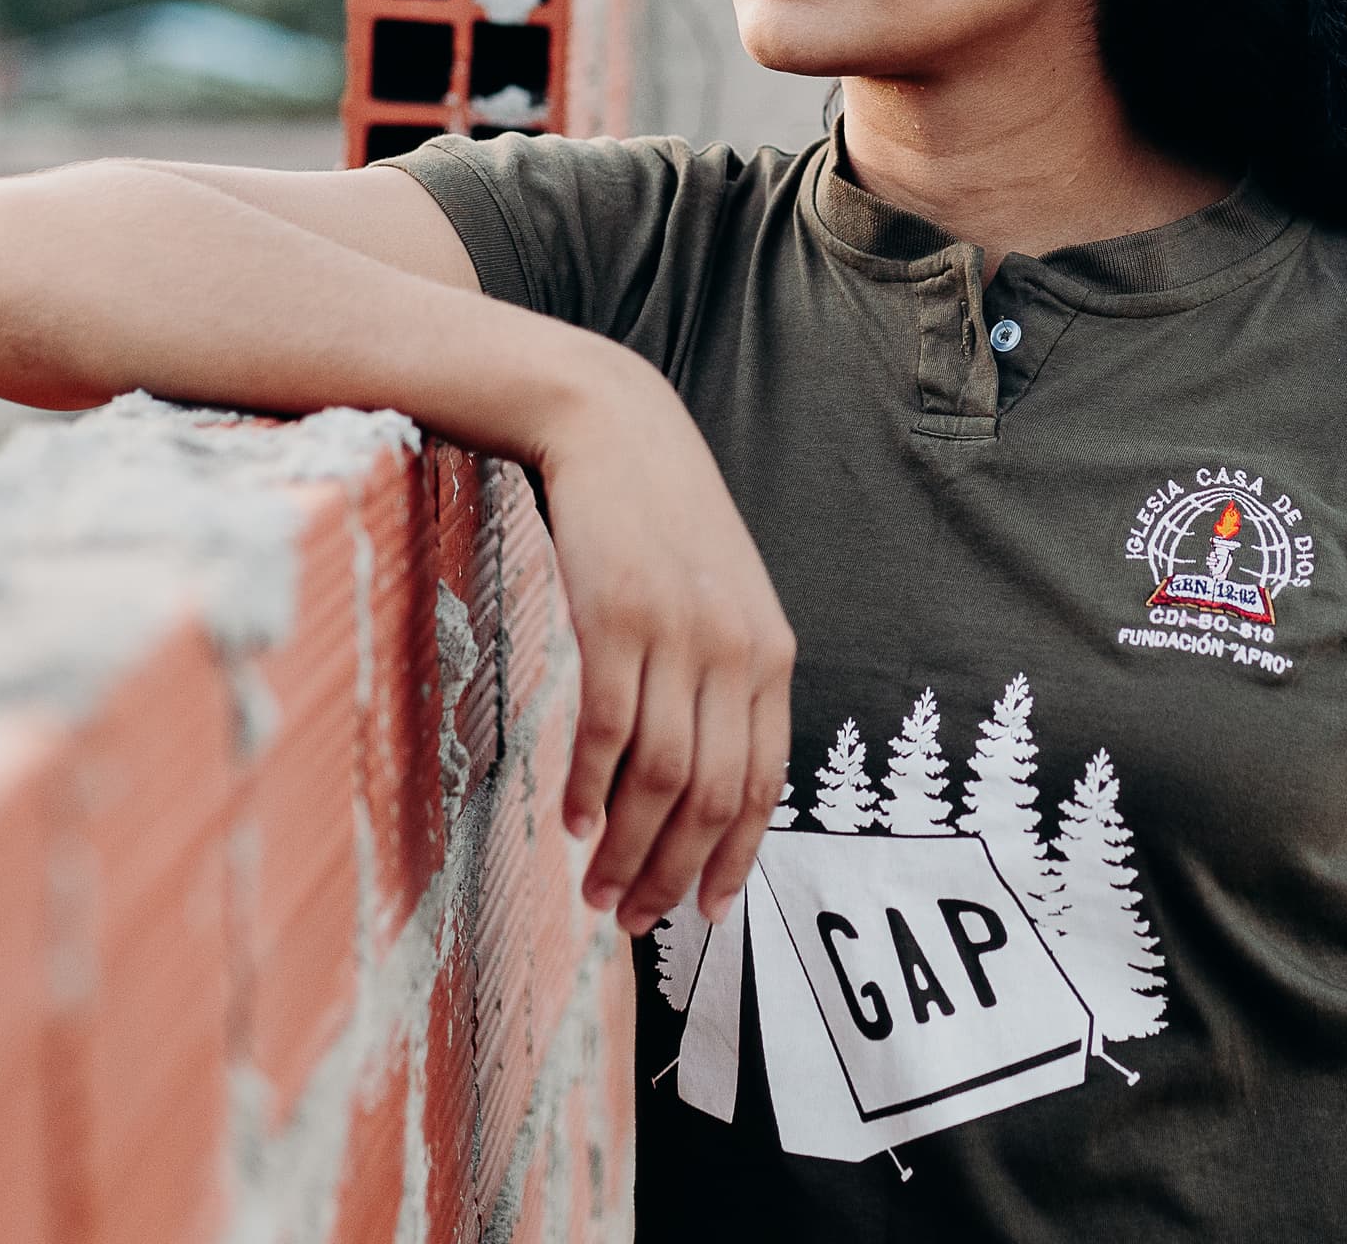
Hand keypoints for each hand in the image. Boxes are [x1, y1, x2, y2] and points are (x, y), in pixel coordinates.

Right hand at [531, 350, 794, 934]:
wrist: (615, 428)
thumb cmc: (663, 522)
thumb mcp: (720, 598)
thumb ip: (726, 676)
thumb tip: (701, 777)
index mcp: (773, 654)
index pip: (763, 783)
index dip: (735, 857)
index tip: (707, 912)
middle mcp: (737, 650)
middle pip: (711, 795)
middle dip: (674, 872)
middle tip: (633, 918)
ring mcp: (679, 634)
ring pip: (659, 777)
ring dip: (627, 848)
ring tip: (596, 889)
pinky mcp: (617, 617)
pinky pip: (607, 730)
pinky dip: (590, 788)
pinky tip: (574, 822)